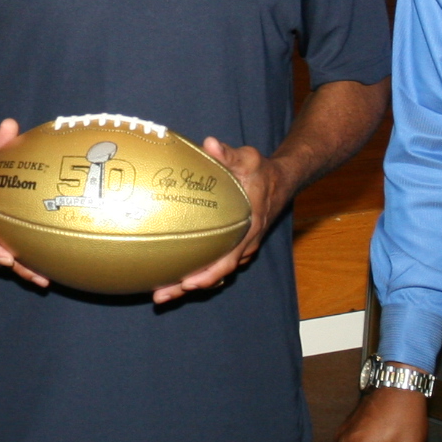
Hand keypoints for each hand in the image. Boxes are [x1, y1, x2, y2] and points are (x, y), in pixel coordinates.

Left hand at [150, 139, 285, 301]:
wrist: (281, 182)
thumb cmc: (262, 172)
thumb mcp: (249, 159)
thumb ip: (229, 154)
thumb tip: (210, 144)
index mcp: (247, 229)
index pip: (228, 260)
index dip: (209, 274)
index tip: (189, 282)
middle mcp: (243, 245)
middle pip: (215, 275)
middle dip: (188, 288)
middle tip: (161, 297)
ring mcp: (239, 249)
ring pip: (214, 274)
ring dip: (188, 285)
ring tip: (160, 294)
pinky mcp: (232, 247)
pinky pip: (214, 266)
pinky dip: (196, 274)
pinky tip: (172, 277)